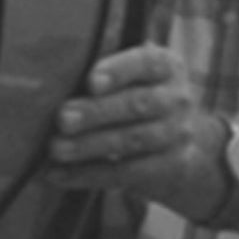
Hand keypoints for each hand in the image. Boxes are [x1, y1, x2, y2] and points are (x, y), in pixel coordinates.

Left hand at [45, 46, 223, 214]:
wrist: (182, 148)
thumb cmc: (137, 99)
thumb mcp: (131, 76)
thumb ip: (103, 68)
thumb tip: (57, 67)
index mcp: (166, 66)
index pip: (146, 63)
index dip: (118, 71)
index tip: (91, 82)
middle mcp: (177, 99)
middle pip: (138, 104)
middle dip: (97, 112)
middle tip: (62, 118)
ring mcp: (177, 135)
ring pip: (132, 140)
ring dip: (90, 145)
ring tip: (56, 148)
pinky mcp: (169, 168)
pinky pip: (126, 173)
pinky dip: (89, 174)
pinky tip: (59, 174)